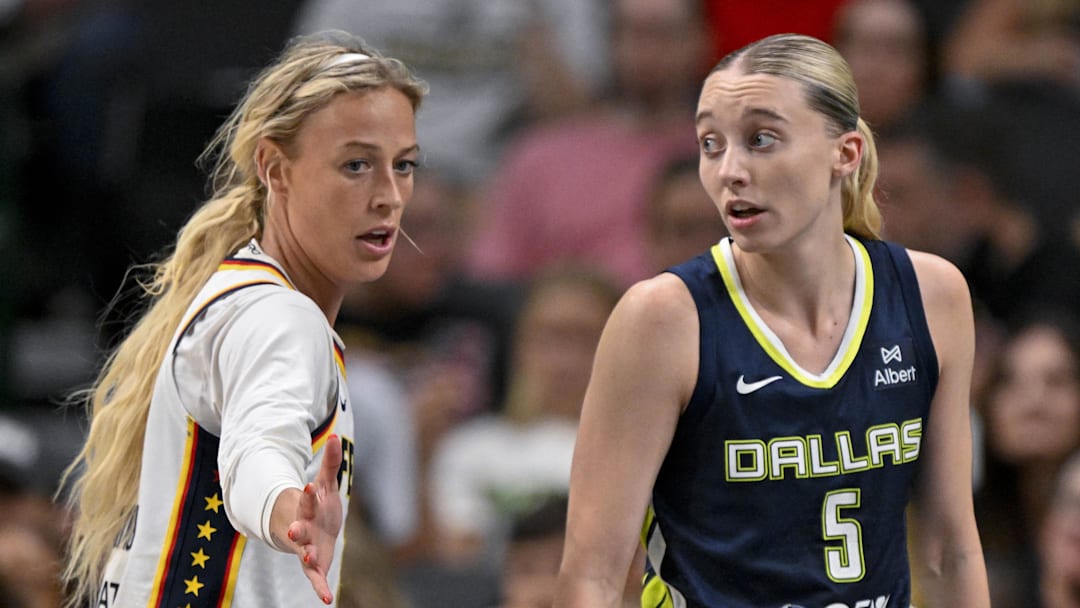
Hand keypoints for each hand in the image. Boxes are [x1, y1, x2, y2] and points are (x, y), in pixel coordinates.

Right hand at [279, 434, 343, 604]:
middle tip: (294, 530)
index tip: (309, 486)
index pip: (306, 501)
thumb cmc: (319, 506)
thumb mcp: (327, 485)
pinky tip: (326, 600)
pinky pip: (316, 578)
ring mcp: (307, 548)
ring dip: (306, 556)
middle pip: (299, 529)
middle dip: (297, 529)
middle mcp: (304, 530)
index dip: (307, 495)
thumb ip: (330, 463)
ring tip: (309, 558)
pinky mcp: (315, 565)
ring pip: (304, 554)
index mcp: (307, 509)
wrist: (311, 530)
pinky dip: (320, 588)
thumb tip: (336, 436)